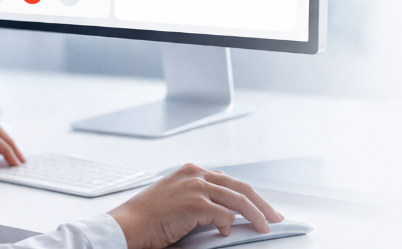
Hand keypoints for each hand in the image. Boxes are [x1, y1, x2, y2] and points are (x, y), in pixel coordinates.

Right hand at [107, 163, 283, 248]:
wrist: (127, 225)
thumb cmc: (148, 218)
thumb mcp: (176, 199)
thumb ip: (200, 199)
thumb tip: (226, 215)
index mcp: (191, 171)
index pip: (229, 180)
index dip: (249, 195)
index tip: (261, 206)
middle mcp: (196, 174)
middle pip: (240, 186)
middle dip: (261, 203)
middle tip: (274, 216)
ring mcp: (195, 186)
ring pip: (237, 199)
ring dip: (255, 214)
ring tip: (264, 226)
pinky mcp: (195, 203)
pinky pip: (224, 214)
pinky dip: (229, 224)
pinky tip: (227, 231)